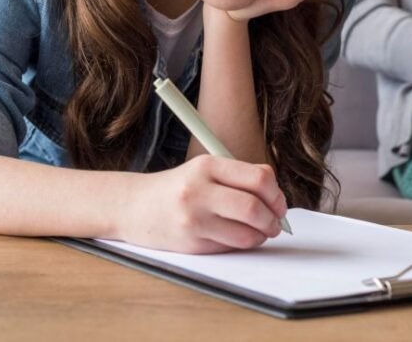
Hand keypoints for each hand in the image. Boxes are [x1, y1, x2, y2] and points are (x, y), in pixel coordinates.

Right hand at [119, 155, 287, 253]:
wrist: (133, 206)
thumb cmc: (176, 189)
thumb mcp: (203, 171)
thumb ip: (238, 179)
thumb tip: (277, 199)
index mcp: (207, 165)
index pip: (259, 178)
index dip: (277, 194)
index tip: (278, 203)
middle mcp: (199, 190)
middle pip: (255, 207)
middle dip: (273, 220)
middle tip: (274, 223)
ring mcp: (194, 218)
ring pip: (247, 234)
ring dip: (260, 236)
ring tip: (256, 232)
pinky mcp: (191, 243)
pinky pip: (230, 247)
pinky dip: (240, 244)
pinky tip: (233, 237)